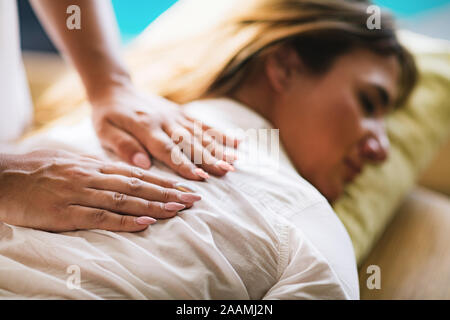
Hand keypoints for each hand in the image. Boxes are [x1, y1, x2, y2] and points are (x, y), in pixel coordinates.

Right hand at [0, 150, 200, 231]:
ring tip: (178, 210)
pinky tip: (144, 224)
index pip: (135, 174)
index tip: (183, 187)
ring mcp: (78, 194)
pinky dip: (124, 221)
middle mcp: (90, 177)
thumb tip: (117, 173)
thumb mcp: (68, 161)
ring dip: (153, 205)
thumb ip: (94, 168)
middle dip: (167, 192)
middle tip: (193, 199)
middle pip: (136, 185)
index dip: (161, 181)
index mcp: (92, 166)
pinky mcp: (64, 213)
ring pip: (123, 200)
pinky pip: (99, 217)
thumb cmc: (34, 169)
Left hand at [90, 84, 238, 180]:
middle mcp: (165, 121)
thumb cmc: (108, 115)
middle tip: (226, 171)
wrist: (116, 89)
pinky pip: (203, 124)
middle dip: (209, 158)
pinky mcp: (182, 113)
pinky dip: (220, 133)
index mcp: (145, 127)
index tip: (199, 177)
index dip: (184, 163)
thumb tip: (143, 164)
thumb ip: (123, 146)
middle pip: (189, 142)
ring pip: (200, 133)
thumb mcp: (105, 131)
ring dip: (219, 147)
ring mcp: (175, 116)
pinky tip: (237, 141)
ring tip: (235, 160)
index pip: (167, 149)